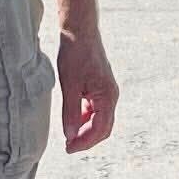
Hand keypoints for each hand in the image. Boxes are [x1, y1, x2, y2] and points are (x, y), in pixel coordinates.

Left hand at [55, 28, 118, 154]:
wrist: (80, 30)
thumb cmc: (75, 55)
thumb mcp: (69, 86)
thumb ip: (71, 113)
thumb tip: (70, 136)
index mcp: (107, 96)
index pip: (100, 129)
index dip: (84, 142)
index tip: (68, 148)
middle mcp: (111, 95)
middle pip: (103, 127)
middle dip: (86, 139)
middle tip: (68, 146)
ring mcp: (107, 91)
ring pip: (99, 118)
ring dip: (85, 128)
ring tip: (68, 133)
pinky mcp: (100, 86)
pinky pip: (96, 108)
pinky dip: (85, 116)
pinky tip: (72, 117)